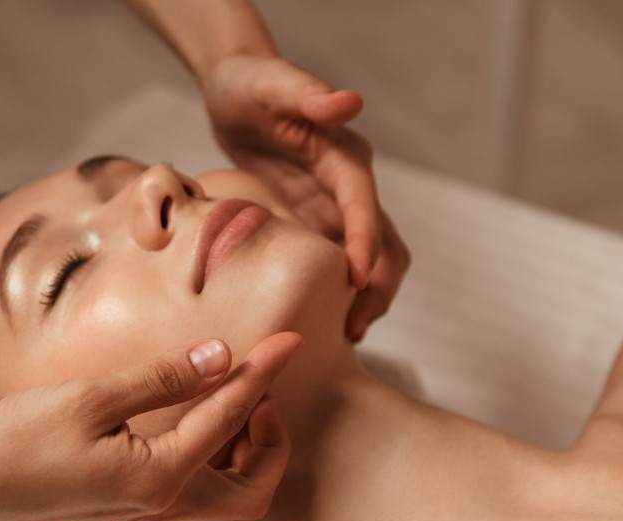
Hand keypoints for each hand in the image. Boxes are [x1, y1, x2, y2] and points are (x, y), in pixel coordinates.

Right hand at [0, 333, 300, 520]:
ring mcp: (146, 518)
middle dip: (271, 441)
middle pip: (254, 490)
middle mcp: (162, 508)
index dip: (263, 372)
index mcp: (160, 477)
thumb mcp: (91, 398)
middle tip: (254, 390)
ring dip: (246, 458)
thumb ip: (163, 378)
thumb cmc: (15, 439)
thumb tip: (222, 356)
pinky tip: (195, 428)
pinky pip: (198, 505)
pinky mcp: (129, 513)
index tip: (290, 340)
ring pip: (230, 505)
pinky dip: (216, 470)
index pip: (231, 417)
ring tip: (228, 404)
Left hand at [201, 54, 408, 339]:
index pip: (365, 205)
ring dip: (367, 298)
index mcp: (345, 157)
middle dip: (378, 286)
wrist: (236, 91)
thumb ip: (308, 92)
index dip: (366, 242)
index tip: (358, 280)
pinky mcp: (320, 222)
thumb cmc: (251, 84)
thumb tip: (350, 101)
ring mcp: (337, 208)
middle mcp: (350, 186)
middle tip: (354, 328)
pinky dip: (342, 295)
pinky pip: (340, 265)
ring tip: (347, 336)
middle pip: (386, 243)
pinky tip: (325, 322)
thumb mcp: (272, 83)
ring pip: (373, 261)